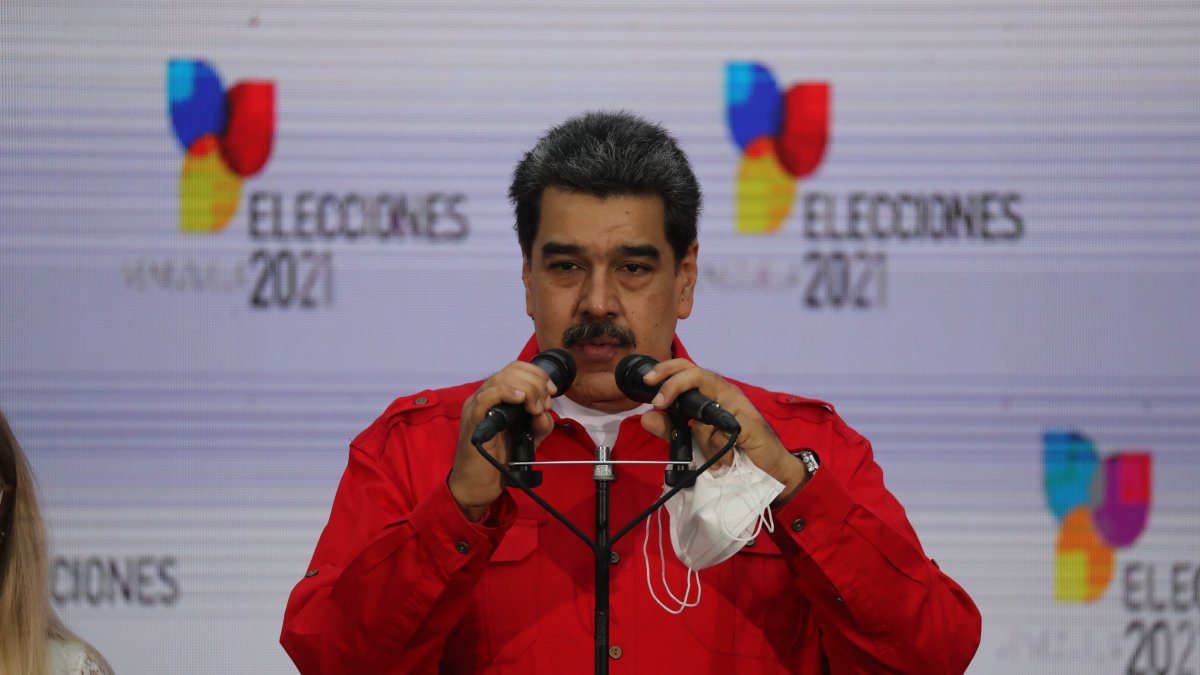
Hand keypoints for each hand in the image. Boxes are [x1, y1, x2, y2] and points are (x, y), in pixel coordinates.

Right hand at [449, 361, 557, 520]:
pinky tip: (521, 400)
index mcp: (497, 396)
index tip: (551, 393)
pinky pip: (487, 396)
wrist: (480, 484)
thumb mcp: (529, 439)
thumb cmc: (500, 460)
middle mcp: (485, 395)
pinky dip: (507, 393)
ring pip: (502, 379)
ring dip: (527, 390)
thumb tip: (546, 410)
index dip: (538, 375)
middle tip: (544, 405)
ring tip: (535, 408)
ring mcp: (477, 406)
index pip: (516, 368)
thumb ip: (541, 424)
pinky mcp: (473, 419)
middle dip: (536, 383)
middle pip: (512, 370)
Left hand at [637, 359, 809, 504]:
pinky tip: (729, 457)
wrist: (769, 470)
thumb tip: (646, 417)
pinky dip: (718, 448)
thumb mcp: (695, 441)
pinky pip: (720, 431)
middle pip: (695, 373)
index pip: (687, 370)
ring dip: (704, 439)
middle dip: (673, 384)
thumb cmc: (734, 452)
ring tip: (716, 455)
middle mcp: (725, 392)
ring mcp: (738, 403)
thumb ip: (671, 430)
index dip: (666, 370)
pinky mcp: (748, 419)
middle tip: (659, 402)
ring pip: (705, 411)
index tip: (646, 382)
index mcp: (711, 393)